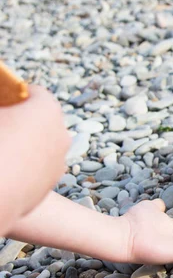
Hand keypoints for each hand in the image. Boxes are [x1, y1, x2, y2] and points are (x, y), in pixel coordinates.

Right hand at [0, 85, 70, 233]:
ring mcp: (57, 163)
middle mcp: (61, 135)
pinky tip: (2, 169)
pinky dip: (23, 166)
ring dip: (23, 144)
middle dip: (20, 119)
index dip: (13, 94)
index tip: (2, 101)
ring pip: (41, 145)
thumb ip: (1, 105)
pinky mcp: (48, 185)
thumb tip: (3, 111)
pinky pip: (36, 168)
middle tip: (2, 124)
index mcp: (47, 110)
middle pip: (41, 120)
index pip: (34, 92)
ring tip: (1, 149)